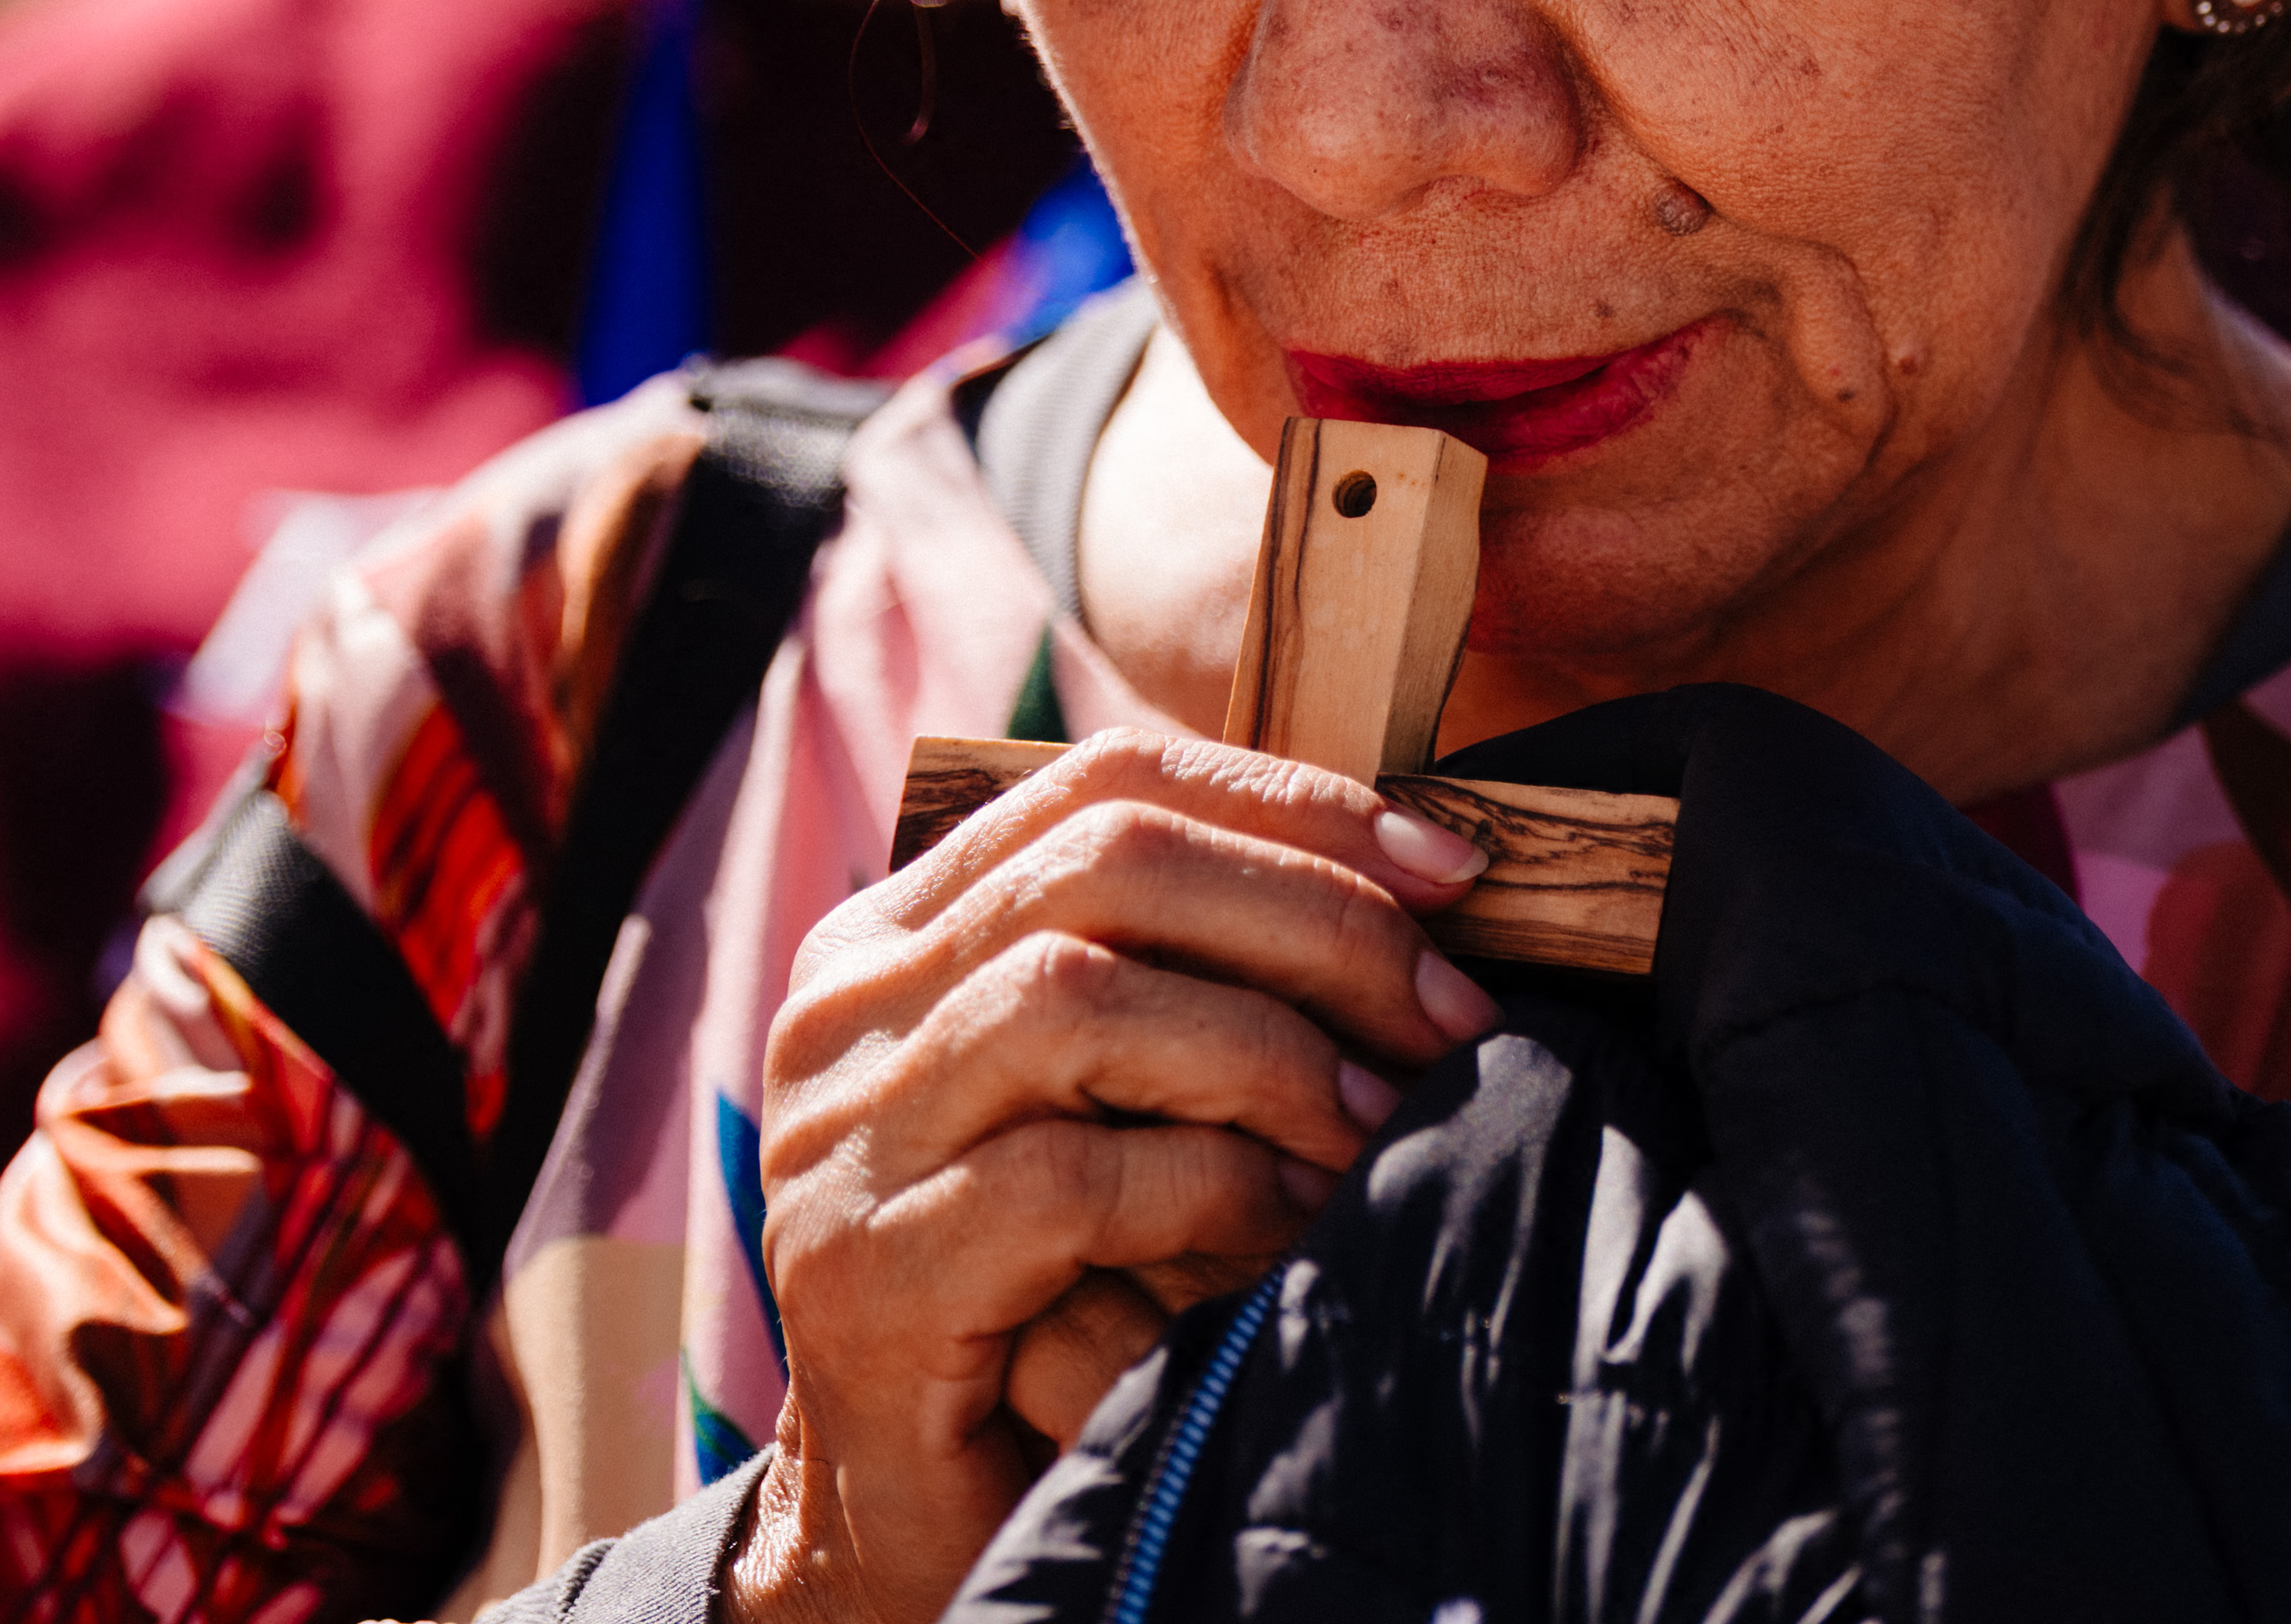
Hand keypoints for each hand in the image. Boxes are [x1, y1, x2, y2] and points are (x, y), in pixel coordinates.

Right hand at [732, 729, 1495, 1622]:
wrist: (907, 1510)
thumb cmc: (1051, 1283)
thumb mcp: (1108, 1096)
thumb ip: (1185, 975)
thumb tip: (1418, 882)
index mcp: (899, 929)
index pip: (1105, 781)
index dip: (1290, 802)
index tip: (1450, 869)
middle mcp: (848, 1005)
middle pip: (1107, 863)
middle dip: (1315, 920)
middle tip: (1450, 1011)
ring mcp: (840, 1133)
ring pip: (1076, 995)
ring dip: (1270, 1050)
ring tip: (1383, 1121)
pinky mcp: (867, 1269)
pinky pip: (1062, 1179)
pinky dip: (1209, 1182)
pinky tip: (1293, 1215)